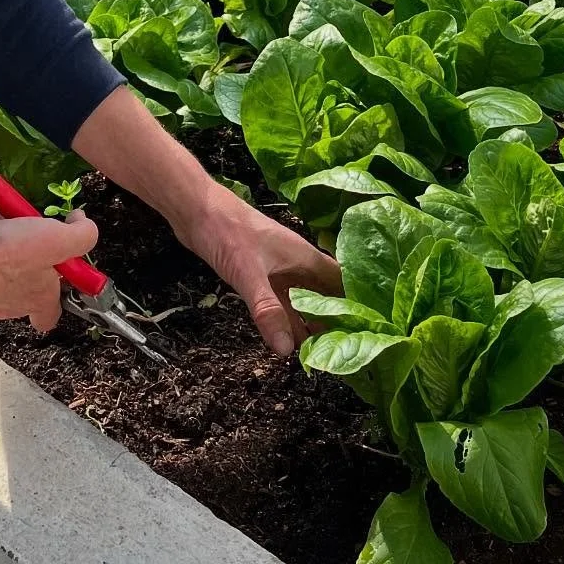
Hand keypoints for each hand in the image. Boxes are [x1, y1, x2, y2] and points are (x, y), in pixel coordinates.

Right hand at [0, 212, 98, 333]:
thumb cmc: (7, 257)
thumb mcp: (57, 240)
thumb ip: (81, 235)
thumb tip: (82, 223)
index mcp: (40, 300)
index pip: (52, 314)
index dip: (60, 292)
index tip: (62, 266)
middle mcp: (14, 302)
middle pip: (29, 275)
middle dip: (30, 245)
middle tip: (29, 226)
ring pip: (4, 259)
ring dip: (5, 232)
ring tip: (2, 215)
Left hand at [176, 187, 339, 358]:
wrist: (195, 209)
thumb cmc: (226, 230)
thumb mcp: (248, 273)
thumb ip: (267, 310)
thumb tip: (287, 350)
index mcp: (303, 255)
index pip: (341, 281)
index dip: (356, 304)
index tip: (368, 331)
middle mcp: (295, 263)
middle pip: (323, 294)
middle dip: (333, 321)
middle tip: (344, 353)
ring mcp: (277, 269)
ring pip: (301, 300)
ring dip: (308, 323)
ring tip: (319, 354)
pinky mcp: (259, 274)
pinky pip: (280, 301)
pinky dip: (286, 318)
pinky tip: (287, 338)